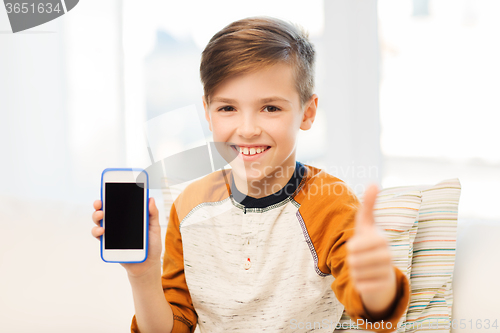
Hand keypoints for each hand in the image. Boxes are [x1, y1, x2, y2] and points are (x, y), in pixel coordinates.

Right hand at [91, 197, 162, 277]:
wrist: (148, 265)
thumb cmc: (152, 245)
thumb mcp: (154, 228)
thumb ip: (152, 214)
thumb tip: (150, 199)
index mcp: (129, 217)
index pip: (118, 204)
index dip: (112, 196)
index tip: (109, 189)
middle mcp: (118, 224)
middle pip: (105, 211)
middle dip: (100, 205)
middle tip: (100, 203)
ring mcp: (112, 234)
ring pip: (99, 222)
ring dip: (96, 217)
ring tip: (101, 216)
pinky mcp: (109, 245)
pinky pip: (99, 237)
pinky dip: (97, 232)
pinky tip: (102, 231)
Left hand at [346, 184, 395, 318]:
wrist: (382, 271)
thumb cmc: (370, 244)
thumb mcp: (366, 224)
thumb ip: (368, 205)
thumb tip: (373, 183)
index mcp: (381, 239)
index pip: (354, 246)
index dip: (352, 247)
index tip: (356, 246)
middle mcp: (388, 255)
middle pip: (353, 260)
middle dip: (351, 260)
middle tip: (359, 258)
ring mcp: (388, 272)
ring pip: (356, 274)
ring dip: (355, 272)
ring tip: (363, 268)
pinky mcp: (385, 287)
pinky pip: (361, 287)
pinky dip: (360, 284)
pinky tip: (368, 280)